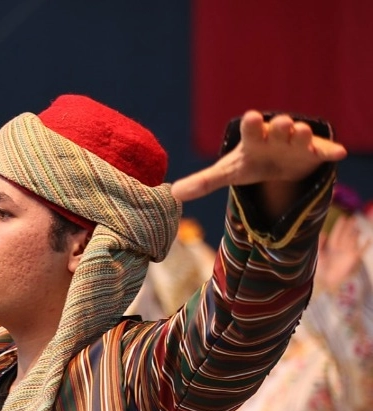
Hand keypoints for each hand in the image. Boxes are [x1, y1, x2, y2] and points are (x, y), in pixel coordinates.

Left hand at [171, 111, 345, 203]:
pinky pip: (325, 151)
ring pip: (301, 135)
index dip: (250, 124)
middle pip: (278, 128)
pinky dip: (330, 151)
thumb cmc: (251, 162)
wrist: (279, 162)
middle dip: (279, 126)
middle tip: (280, 124)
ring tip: (302, 133)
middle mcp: (276, 136)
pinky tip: (338, 153)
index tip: (249, 117)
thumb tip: (173, 194)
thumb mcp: (229, 172)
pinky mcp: (315, 153)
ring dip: (302, 134)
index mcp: (253, 139)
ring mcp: (297, 143)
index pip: (250, 129)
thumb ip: (204, 182)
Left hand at [317, 216, 367, 292]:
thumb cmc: (321, 269)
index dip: (339, 226)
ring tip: (358, 226)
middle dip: (349, 227)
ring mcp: (347, 253)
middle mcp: (341, 248)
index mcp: (331, 247)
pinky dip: (365, 245)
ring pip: (353, 240)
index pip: (336, 234)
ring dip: (355, 233)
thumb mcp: (318, 256)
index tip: (343, 217)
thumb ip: (319, 245)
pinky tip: (369, 239)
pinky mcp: (353, 258)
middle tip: (353, 218)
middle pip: (346, 235)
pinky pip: (361, 250)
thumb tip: (323, 233)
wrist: (327, 282)